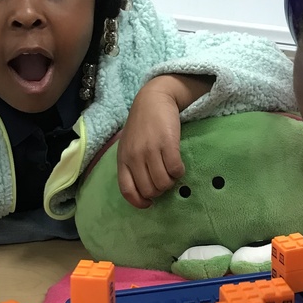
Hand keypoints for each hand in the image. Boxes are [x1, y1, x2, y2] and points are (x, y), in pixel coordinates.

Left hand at [117, 75, 207, 207]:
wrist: (153, 99)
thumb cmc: (142, 124)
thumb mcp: (129, 145)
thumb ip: (132, 164)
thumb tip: (143, 189)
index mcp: (123, 159)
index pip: (127, 190)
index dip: (139, 201)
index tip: (149, 203)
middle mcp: (135, 157)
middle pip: (149, 189)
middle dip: (159, 190)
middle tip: (164, 181)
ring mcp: (150, 150)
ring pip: (163, 183)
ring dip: (170, 182)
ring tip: (172, 173)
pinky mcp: (167, 144)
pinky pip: (175, 170)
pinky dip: (179, 172)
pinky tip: (179, 166)